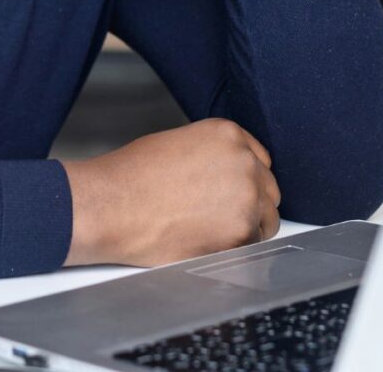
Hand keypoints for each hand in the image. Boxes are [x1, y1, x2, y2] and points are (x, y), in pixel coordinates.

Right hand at [59, 118, 280, 267]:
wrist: (113, 204)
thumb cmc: (134, 175)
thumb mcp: (178, 143)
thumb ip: (213, 156)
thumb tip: (228, 177)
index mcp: (228, 134)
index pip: (260, 159)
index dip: (245, 178)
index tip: (231, 190)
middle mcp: (244, 161)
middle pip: (269, 189)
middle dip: (249, 203)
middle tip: (219, 214)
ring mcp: (246, 196)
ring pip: (267, 220)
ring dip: (246, 227)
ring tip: (209, 229)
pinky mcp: (241, 232)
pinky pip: (253, 245)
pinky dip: (235, 248)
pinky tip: (205, 240)